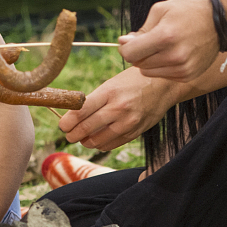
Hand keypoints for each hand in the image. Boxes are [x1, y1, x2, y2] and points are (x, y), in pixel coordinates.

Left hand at [57, 68, 172, 150]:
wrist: (164, 85)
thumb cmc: (133, 81)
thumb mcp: (112, 83)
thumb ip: (94, 99)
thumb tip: (72, 116)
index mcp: (109, 92)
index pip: (80, 112)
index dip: (66, 123)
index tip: (62, 125)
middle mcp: (118, 108)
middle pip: (86, 129)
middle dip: (72, 135)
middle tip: (69, 135)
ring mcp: (128, 122)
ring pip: (97, 141)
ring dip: (85, 142)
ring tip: (82, 137)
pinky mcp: (135, 132)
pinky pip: (111, 145)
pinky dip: (100, 144)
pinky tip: (97, 139)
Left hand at [118, 0, 220, 80]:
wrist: (220, 21)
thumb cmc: (188, 11)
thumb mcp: (161, 10)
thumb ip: (140, 30)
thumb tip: (123, 43)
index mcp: (165, 36)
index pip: (130, 53)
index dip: (125, 47)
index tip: (129, 41)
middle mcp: (174, 56)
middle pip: (139, 64)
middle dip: (138, 53)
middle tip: (148, 42)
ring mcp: (183, 68)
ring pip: (149, 72)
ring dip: (149, 62)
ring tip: (162, 47)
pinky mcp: (189, 75)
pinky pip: (163, 76)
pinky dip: (162, 67)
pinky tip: (173, 54)